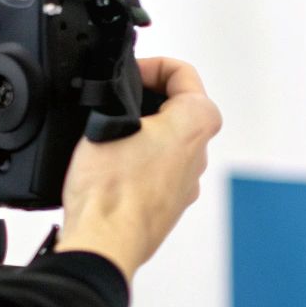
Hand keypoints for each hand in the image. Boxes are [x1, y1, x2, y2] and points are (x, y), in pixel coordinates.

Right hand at [57, 56, 222, 280]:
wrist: (105, 240)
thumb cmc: (110, 188)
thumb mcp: (109, 119)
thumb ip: (122, 98)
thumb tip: (118, 95)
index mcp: (197, 122)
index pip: (182, 72)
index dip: (150, 65)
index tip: (126, 74)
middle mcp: (201, 152)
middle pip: (178, 108)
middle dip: (146, 99)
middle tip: (113, 102)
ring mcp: (188, 181)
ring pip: (169, 141)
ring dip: (142, 132)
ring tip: (107, 136)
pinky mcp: (171, 203)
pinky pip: (159, 170)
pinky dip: (140, 161)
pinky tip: (112, 166)